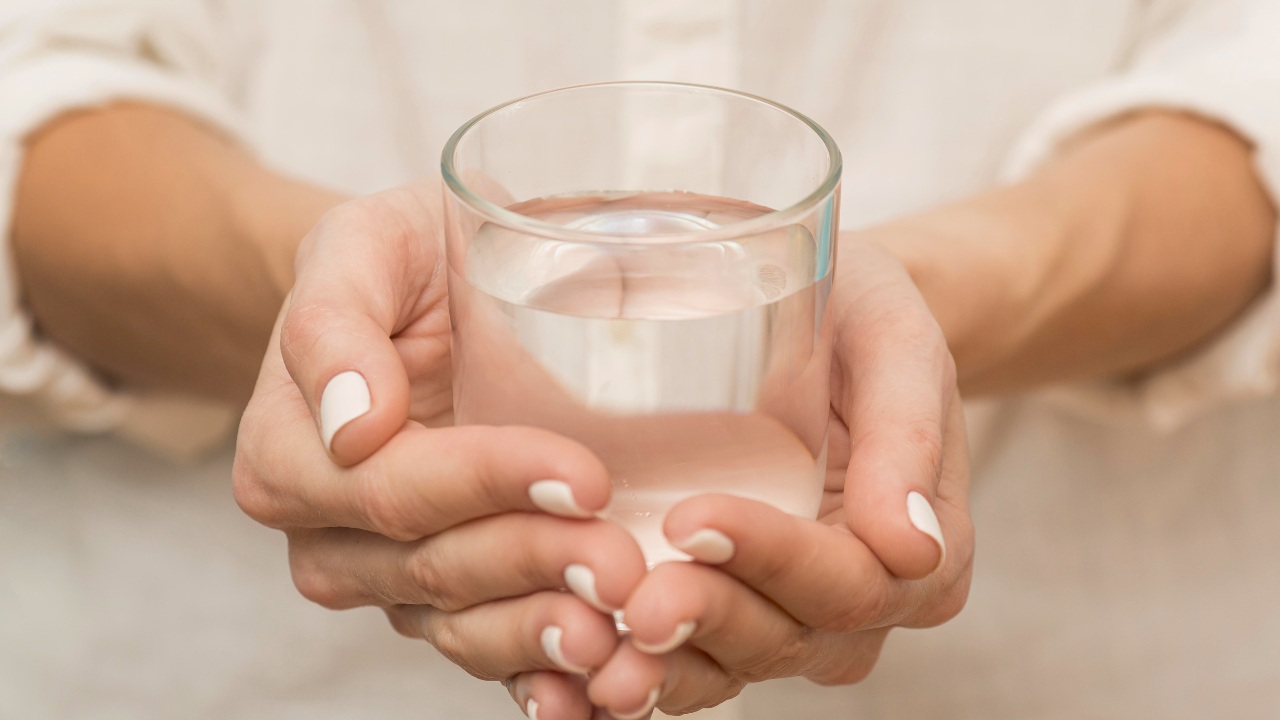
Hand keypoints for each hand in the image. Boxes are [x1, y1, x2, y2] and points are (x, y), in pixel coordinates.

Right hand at [232, 183, 647, 692]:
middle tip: (624, 564)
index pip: (396, 488)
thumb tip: (352, 425)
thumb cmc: (399, 260)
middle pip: (436, 566)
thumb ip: (333, 322)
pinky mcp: (450, 599)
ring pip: (464, 624)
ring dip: (545, 634)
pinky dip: (542, 676)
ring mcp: (391, 577)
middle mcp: (331, 533)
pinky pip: (489, 653)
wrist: (428, 290)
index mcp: (292, 455)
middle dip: (535, 565)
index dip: (489, 486)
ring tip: (622, 632)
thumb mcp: (362, 245)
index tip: (584, 475)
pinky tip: (599, 687)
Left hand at [506, 238, 972, 718]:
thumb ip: (907, 435)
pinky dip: (645, 670)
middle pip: (789, 637)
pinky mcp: (735, 612)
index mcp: (922, 555)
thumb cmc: (864, 318)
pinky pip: (694, 661)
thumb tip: (912, 548)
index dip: (773, 560)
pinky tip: (582, 674)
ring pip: (735, 663)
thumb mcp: (897, 346)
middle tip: (635, 602)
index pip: (849, 581)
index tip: (692, 520)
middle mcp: (861, 604)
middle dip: (710, 619)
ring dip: (668, 667)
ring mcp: (795, 617)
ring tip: (597, 653)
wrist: (827, 321)